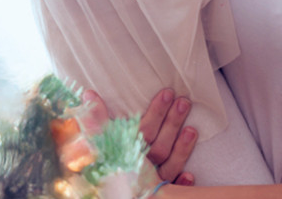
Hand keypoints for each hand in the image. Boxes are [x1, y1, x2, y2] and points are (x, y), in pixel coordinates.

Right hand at [82, 89, 197, 185]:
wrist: (114, 193)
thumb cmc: (103, 167)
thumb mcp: (98, 141)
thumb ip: (95, 120)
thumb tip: (88, 93)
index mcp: (126, 153)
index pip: (144, 130)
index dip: (156, 112)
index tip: (167, 93)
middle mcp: (140, 169)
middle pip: (160, 146)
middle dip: (172, 123)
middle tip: (184, 102)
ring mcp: (151, 184)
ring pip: (169, 166)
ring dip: (182, 149)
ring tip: (193, 129)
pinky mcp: (157, 194)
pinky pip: (172, 190)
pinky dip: (181, 183)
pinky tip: (190, 175)